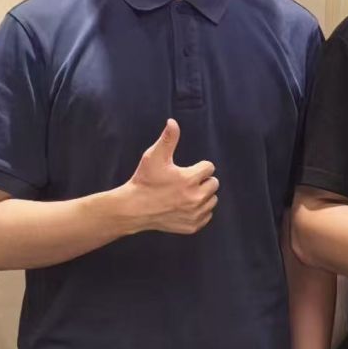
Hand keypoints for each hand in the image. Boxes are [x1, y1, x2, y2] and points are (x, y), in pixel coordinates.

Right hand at [111, 119, 219, 234]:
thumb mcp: (153, 156)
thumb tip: (173, 122)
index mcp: (189, 179)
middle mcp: (195, 198)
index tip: (186, 171)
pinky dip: (199, 211)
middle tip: (186, 182)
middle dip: (203, 181)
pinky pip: (207, 215)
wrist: (134, 208)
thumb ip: (168, 139)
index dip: (198, 167)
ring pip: (212, 200)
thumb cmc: (144, 181)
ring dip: (203, 195)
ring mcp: (194, 214)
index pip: (209, 167)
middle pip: (214, 184)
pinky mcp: (192, 226)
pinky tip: (185, 206)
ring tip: (185, 194)